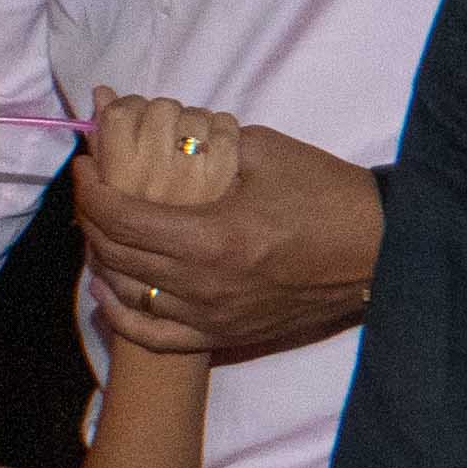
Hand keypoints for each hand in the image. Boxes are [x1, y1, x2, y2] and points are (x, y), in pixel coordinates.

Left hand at [79, 112, 371, 358]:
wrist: (381, 251)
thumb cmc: (327, 195)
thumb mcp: (264, 151)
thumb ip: (203, 142)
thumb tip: (157, 130)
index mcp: (212, 237)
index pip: (122, 217)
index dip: (91, 188)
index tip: (86, 163)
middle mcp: (204, 286)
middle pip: (116, 255)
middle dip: (91, 216)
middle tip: (92, 188)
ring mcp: (213, 318)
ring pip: (128, 294)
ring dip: (102, 259)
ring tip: (100, 228)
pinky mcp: (226, 336)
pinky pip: (156, 337)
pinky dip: (122, 315)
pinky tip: (107, 291)